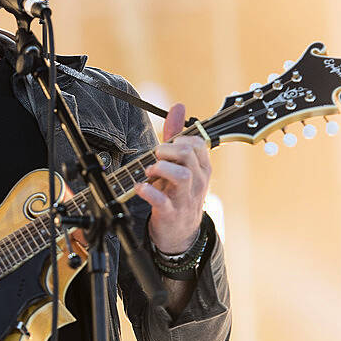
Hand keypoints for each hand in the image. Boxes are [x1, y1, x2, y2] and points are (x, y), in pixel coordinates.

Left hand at [134, 102, 210, 252]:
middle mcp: (197, 182)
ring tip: (149, 171)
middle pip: (188, 155)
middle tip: (156, 156)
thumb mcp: (180, 165)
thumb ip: (176, 136)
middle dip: (168, 150)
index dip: (179, 140)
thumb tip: (178, 107)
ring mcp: (185, 198)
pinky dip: (148, 191)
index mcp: (201, 168)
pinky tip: (139, 187)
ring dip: (161, 168)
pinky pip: (162, 200)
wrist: (179, 233)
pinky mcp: (171, 213)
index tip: (168, 146)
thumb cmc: (178, 193)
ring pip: (182, 175)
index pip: (197, 143)